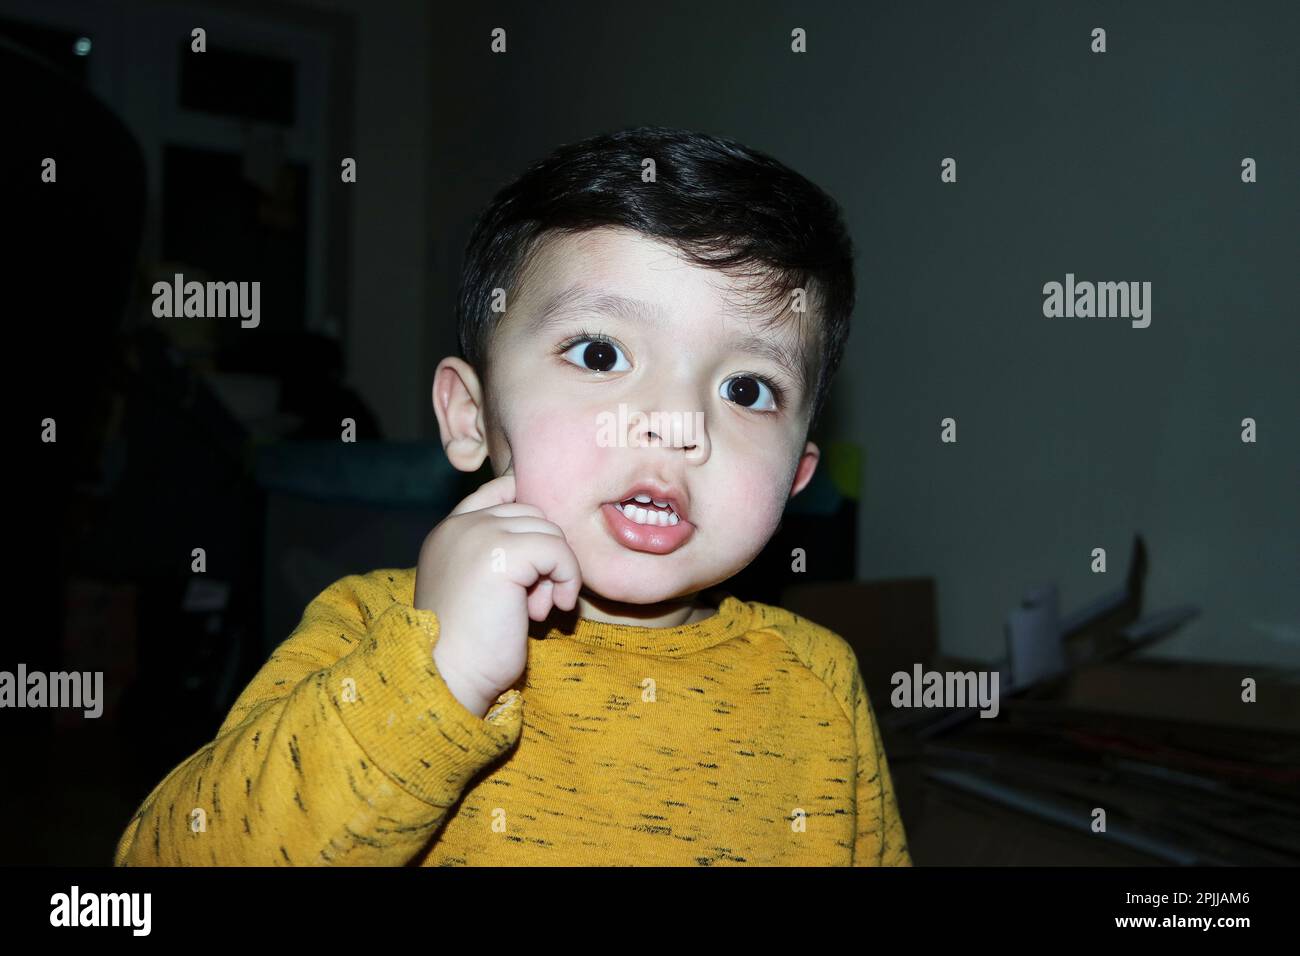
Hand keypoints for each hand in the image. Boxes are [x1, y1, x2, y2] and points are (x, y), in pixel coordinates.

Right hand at [414, 461, 581, 716]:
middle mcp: (461, 525)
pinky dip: (567, 579)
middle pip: (533, 512)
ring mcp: (480, 534)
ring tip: (536, 611)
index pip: (500, 490)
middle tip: (535, 603)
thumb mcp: (479, 587)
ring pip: (550, 530)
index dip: (530, 516)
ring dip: (555, 572)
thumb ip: (501, 554)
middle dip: (544, 554)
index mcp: (449, 531)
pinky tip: (553, 611)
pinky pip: (558, 550)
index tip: (541, 560)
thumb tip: (552, 535)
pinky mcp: (504, 552)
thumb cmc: (468, 645)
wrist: (448, 677)